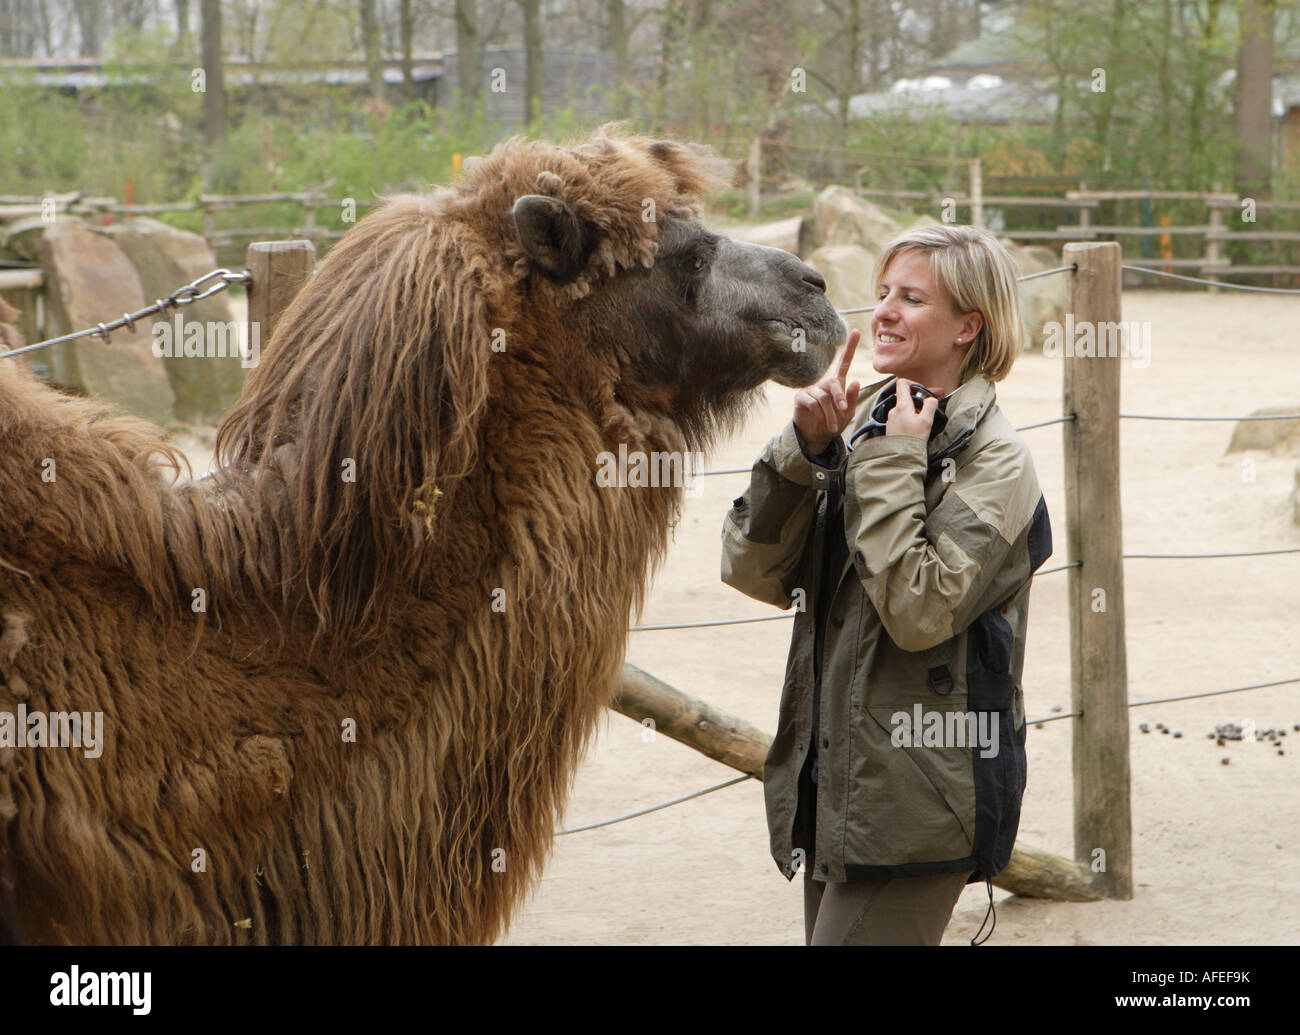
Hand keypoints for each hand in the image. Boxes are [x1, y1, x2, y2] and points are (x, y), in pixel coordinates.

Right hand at [793, 327, 861, 454]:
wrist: (817, 437)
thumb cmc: (833, 423)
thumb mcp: (847, 413)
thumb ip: (851, 399)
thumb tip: (854, 381)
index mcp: (837, 384)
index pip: (844, 363)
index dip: (850, 348)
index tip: (856, 332)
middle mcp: (823, 384)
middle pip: (833, 383)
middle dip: (840, 398)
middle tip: (844, 411)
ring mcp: (811, 390)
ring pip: (823, 398)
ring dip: (830, 414)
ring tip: (832, 426)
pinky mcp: (801, 398)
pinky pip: (812, 402)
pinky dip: (819, 414)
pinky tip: (818, 420)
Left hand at [885, 376, 944, 437]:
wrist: (900, 457)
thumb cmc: (912, 440)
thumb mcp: (926, 420)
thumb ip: (930, 405)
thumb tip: (931, 399)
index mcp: (901, 406)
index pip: (903, 384)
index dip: (915, 383)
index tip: (925, 390)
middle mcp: (894, 411)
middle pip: (906, 396)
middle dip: (920, 398)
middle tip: (933, 400)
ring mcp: (892, 419)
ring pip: (905, 408)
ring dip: (916, 409)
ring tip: (927, 415)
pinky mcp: (892, 428)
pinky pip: (902, 418)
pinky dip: (911, 417)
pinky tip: (918, 424)